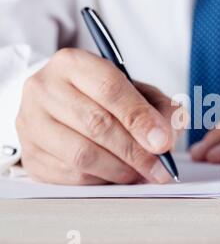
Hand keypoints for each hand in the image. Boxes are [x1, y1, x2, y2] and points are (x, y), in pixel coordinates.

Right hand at [16, 48, 184, 184]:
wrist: (65, 106)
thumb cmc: (107, 99)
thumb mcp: (139, 93)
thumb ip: (160, 110)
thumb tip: (165, 140)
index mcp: (73, 63)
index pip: (109, 88)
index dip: (140, 118)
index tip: (163, 142)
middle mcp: (44, 88)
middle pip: (96, 124)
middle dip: (135, 152)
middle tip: (160, 168)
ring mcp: (31, 122)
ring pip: (82, 155)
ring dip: (120, 170)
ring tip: (142, 174)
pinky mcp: (30, 154)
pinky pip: (71, 176)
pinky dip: (102, 180)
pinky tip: (117, 176)